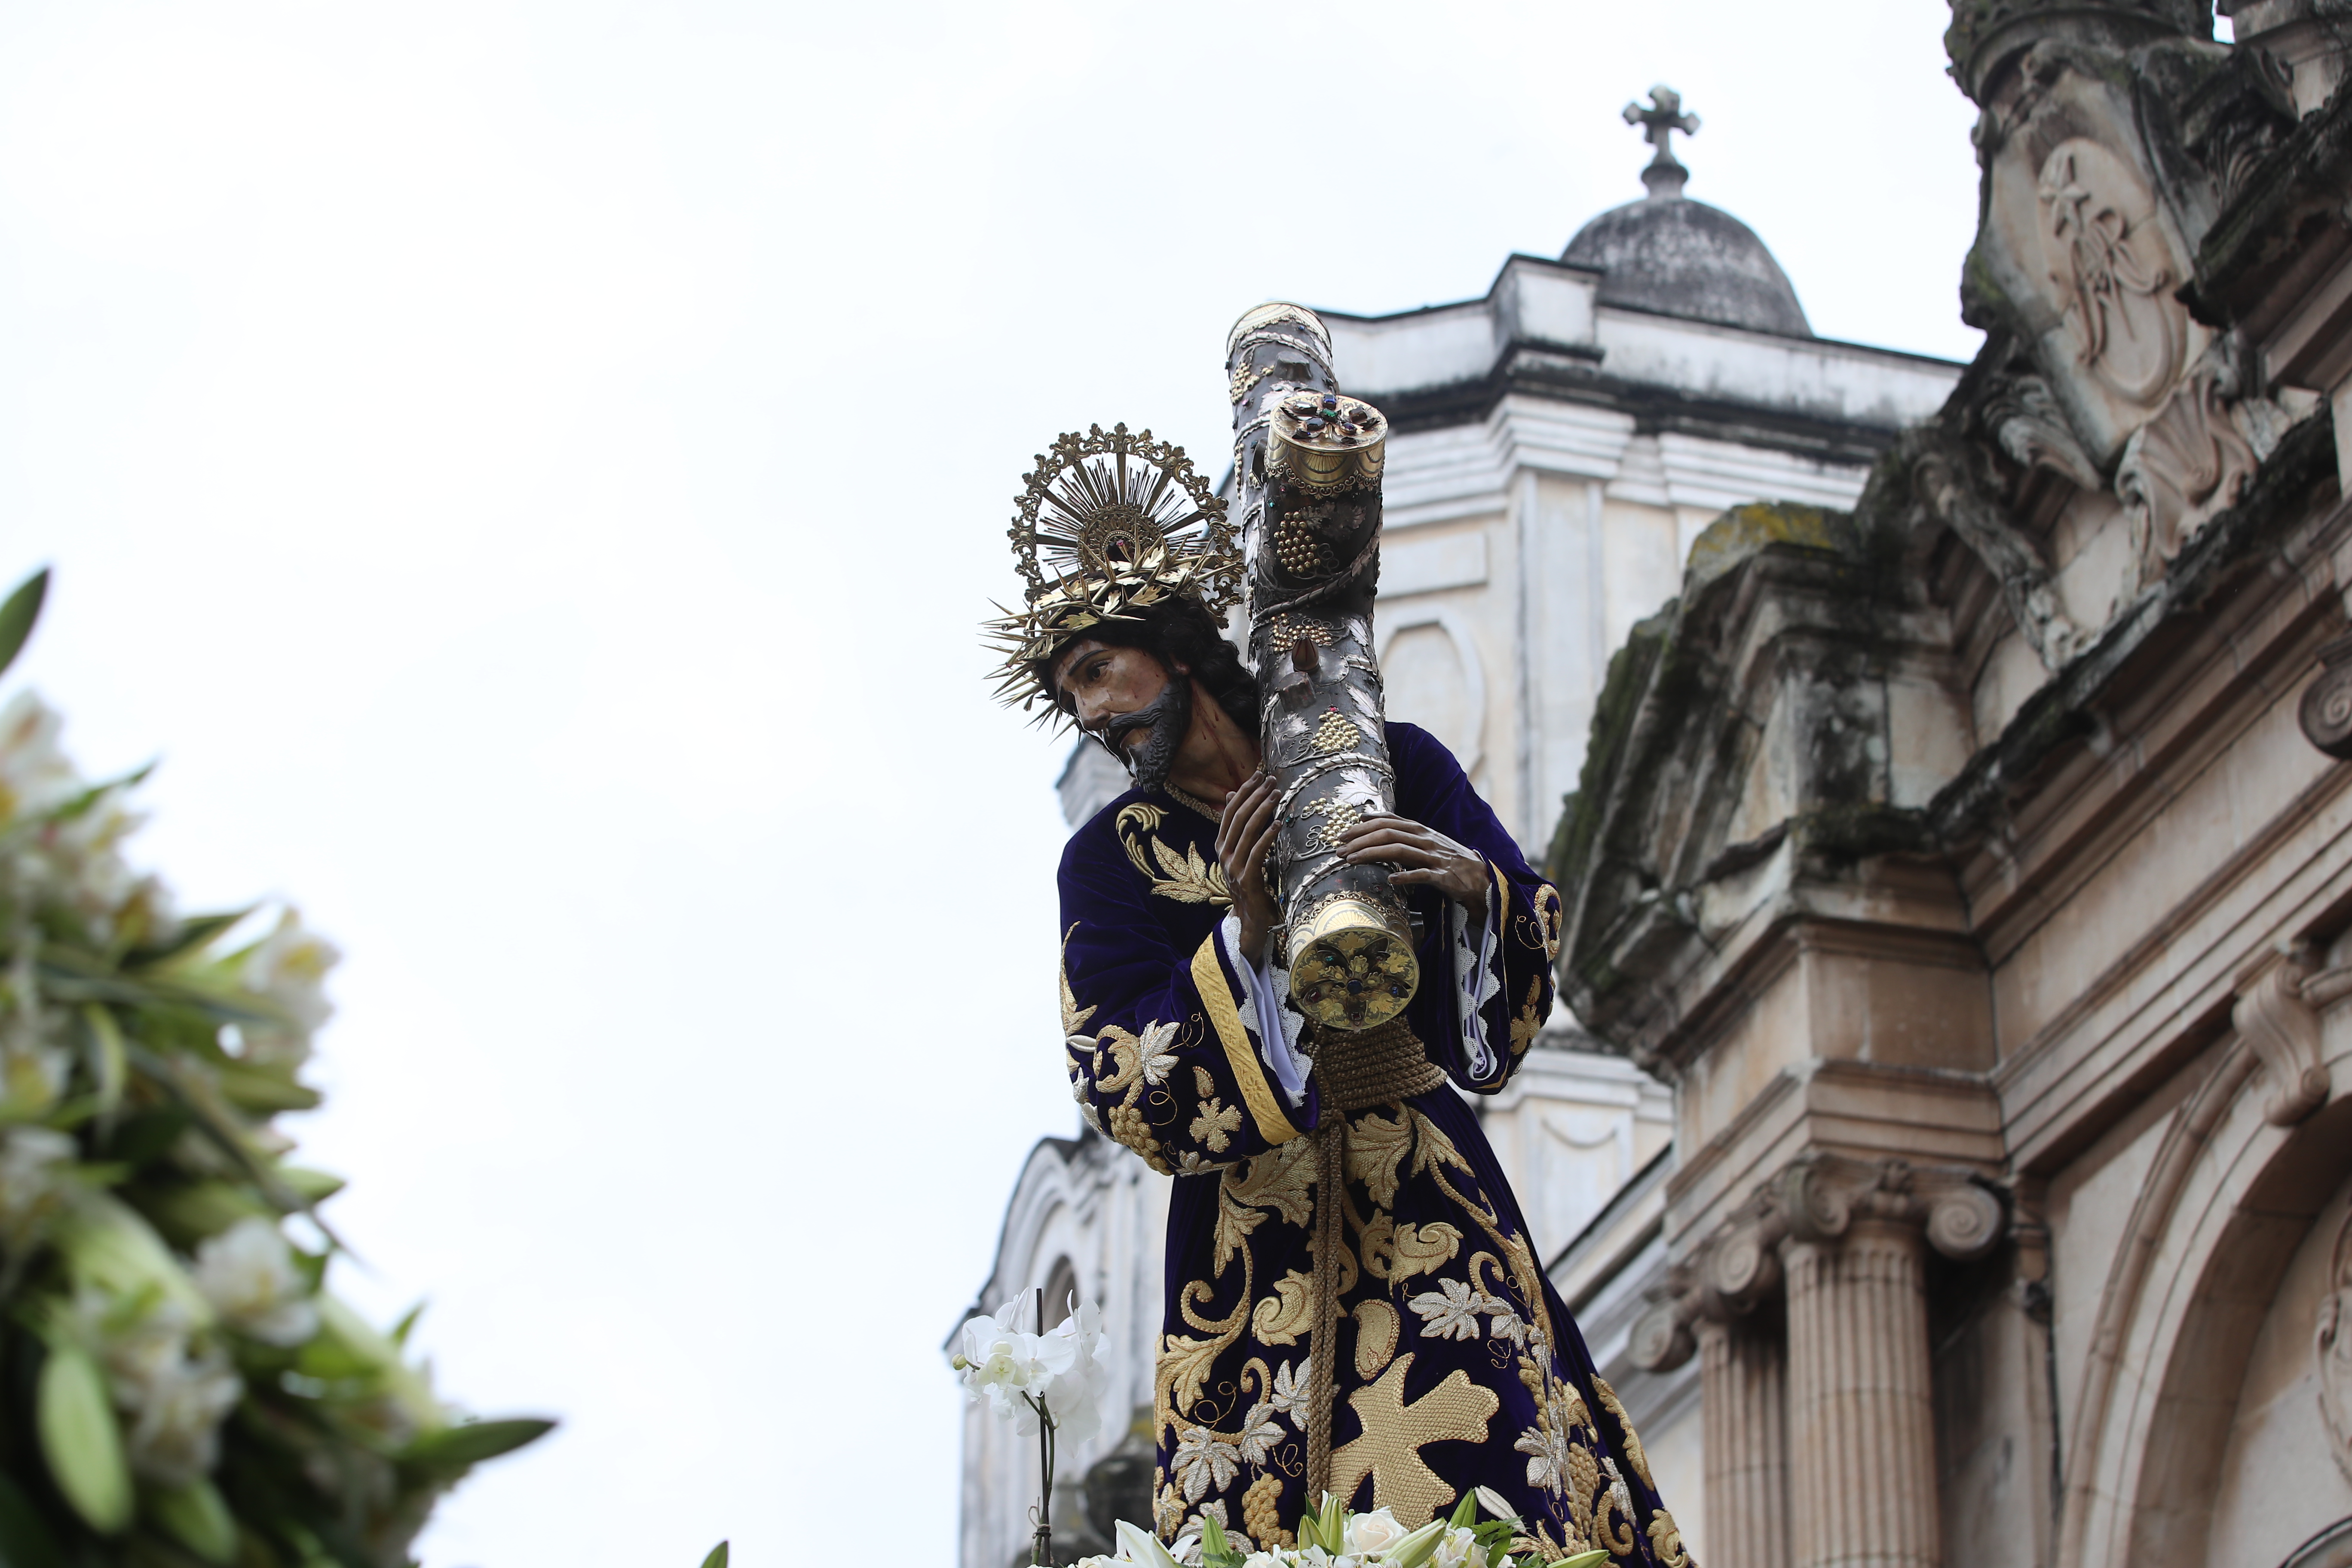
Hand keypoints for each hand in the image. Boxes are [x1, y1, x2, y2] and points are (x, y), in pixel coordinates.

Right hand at [1216, 770, 1280, 964]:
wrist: (1250, 919)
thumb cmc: (1250, 883)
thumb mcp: (1242, 851)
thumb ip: (1238, 826)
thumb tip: (1232, 795)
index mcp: (1221, 846)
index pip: (1230, 812)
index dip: (1243, 792)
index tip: (1258, 775)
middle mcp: (1223, 855)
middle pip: (1238, 818)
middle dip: (1255, 795)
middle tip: (1272, 780)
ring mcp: (1233, 867)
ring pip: (1247, 831)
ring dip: (1263, 809)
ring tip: (1277, 794)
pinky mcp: (1246, 880)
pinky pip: (1257, 852)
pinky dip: (1267, 836)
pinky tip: (1278, 823)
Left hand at [1339, 813, 1487, 927]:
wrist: (1479, 876)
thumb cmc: (1446, 858)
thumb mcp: (1423, 840)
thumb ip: (1398, 831)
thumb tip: (1367, 818)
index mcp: (1419, 829)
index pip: (1388, 821)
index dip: (1363, 826)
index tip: (1342, 834)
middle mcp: (1425, 839)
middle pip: (1388, 834)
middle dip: (1360, 840)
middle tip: (1339, 849)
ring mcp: (1433, 857)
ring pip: (1399, 850)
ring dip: (1372, 854)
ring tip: (1351, 860)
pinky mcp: (1442, 876)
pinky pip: (1422, 874)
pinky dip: (1406, 875)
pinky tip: (1390, 879)